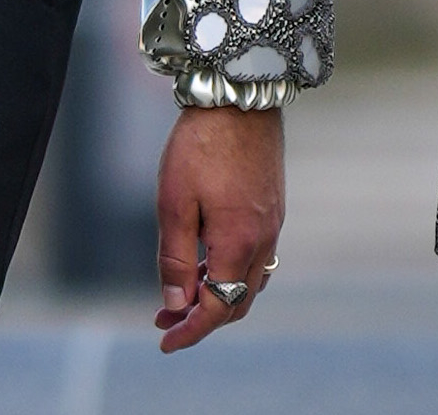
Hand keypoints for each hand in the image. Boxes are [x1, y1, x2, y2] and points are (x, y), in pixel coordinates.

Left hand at [152, 105, 283, 353]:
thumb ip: (176, 260)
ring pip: (250, 282)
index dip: (190, 332)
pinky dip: (232, 272)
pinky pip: (257, 258)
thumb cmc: (200, 146)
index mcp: (239, 243)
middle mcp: (263, 240)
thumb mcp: (174, 204)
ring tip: (183, 292)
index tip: (164, 342)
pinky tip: (209, 259)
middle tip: (165, 320)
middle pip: (238, 303)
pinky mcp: (273, 207)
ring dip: (218, 296)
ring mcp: (273, 223)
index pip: (217, 309)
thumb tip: (176, 306)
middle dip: (202, 319)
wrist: (239, 95)